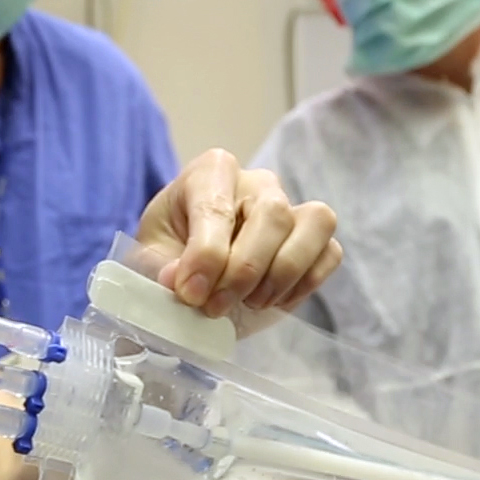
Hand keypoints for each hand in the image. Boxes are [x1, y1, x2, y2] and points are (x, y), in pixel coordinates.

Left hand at [137, 150, 342, 317]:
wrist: (191, 281)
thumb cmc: (168, 258)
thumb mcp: (150, 262)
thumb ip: (160, 270)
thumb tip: (184, 282)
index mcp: (210, 172)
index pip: (217, 207)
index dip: (206, 256)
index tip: (190, 293)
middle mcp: (256, 183)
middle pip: (273, 215)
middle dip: (244, 271)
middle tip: (215, 307)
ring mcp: (291, 207)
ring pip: (313, 225)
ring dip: (282, 275)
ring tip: (249, 303)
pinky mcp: (314, 239)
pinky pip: (329, 253)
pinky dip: (305, 284)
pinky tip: (272, 301)